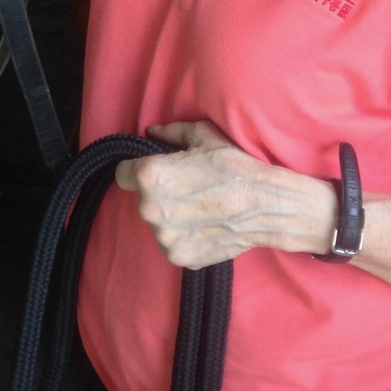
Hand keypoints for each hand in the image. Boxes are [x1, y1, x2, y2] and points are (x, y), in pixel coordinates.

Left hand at [114, 121, 336, 269]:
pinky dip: (184, 235)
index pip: (123, 174)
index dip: (137, 169)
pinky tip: (204, 224)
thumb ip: (170, 133)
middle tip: (185, 188)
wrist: (267, 205)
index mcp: (151, 178)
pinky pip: (173, 243)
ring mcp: (165, 239)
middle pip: (142, 199)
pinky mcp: (179, 258)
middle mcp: (151, 211)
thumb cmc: (234, 165)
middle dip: (158, 193)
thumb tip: (152, 132)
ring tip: (199, 207)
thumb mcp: (202, 136)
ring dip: (171, 216)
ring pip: (157, 223)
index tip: (154, 170)